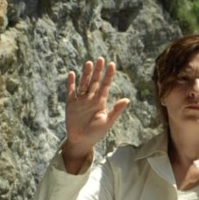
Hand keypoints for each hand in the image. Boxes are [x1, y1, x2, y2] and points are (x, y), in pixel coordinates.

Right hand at [63, 57, 129, 171]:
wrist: (81, 141)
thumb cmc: (96, 133)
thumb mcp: (107, 122)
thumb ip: (116, 111)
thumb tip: (127, 100)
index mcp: (101, 102)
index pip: (106, 85)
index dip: (109, 75)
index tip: (112, 64)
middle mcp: (91, 98)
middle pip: (95, 82)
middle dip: (98, 71)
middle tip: (100, 59)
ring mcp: (81, 100)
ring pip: (84, 83)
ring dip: (86, 74)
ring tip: (88, 63)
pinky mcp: (71, 104)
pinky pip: (71, 91)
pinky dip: (71, 83)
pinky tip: (72, 74)